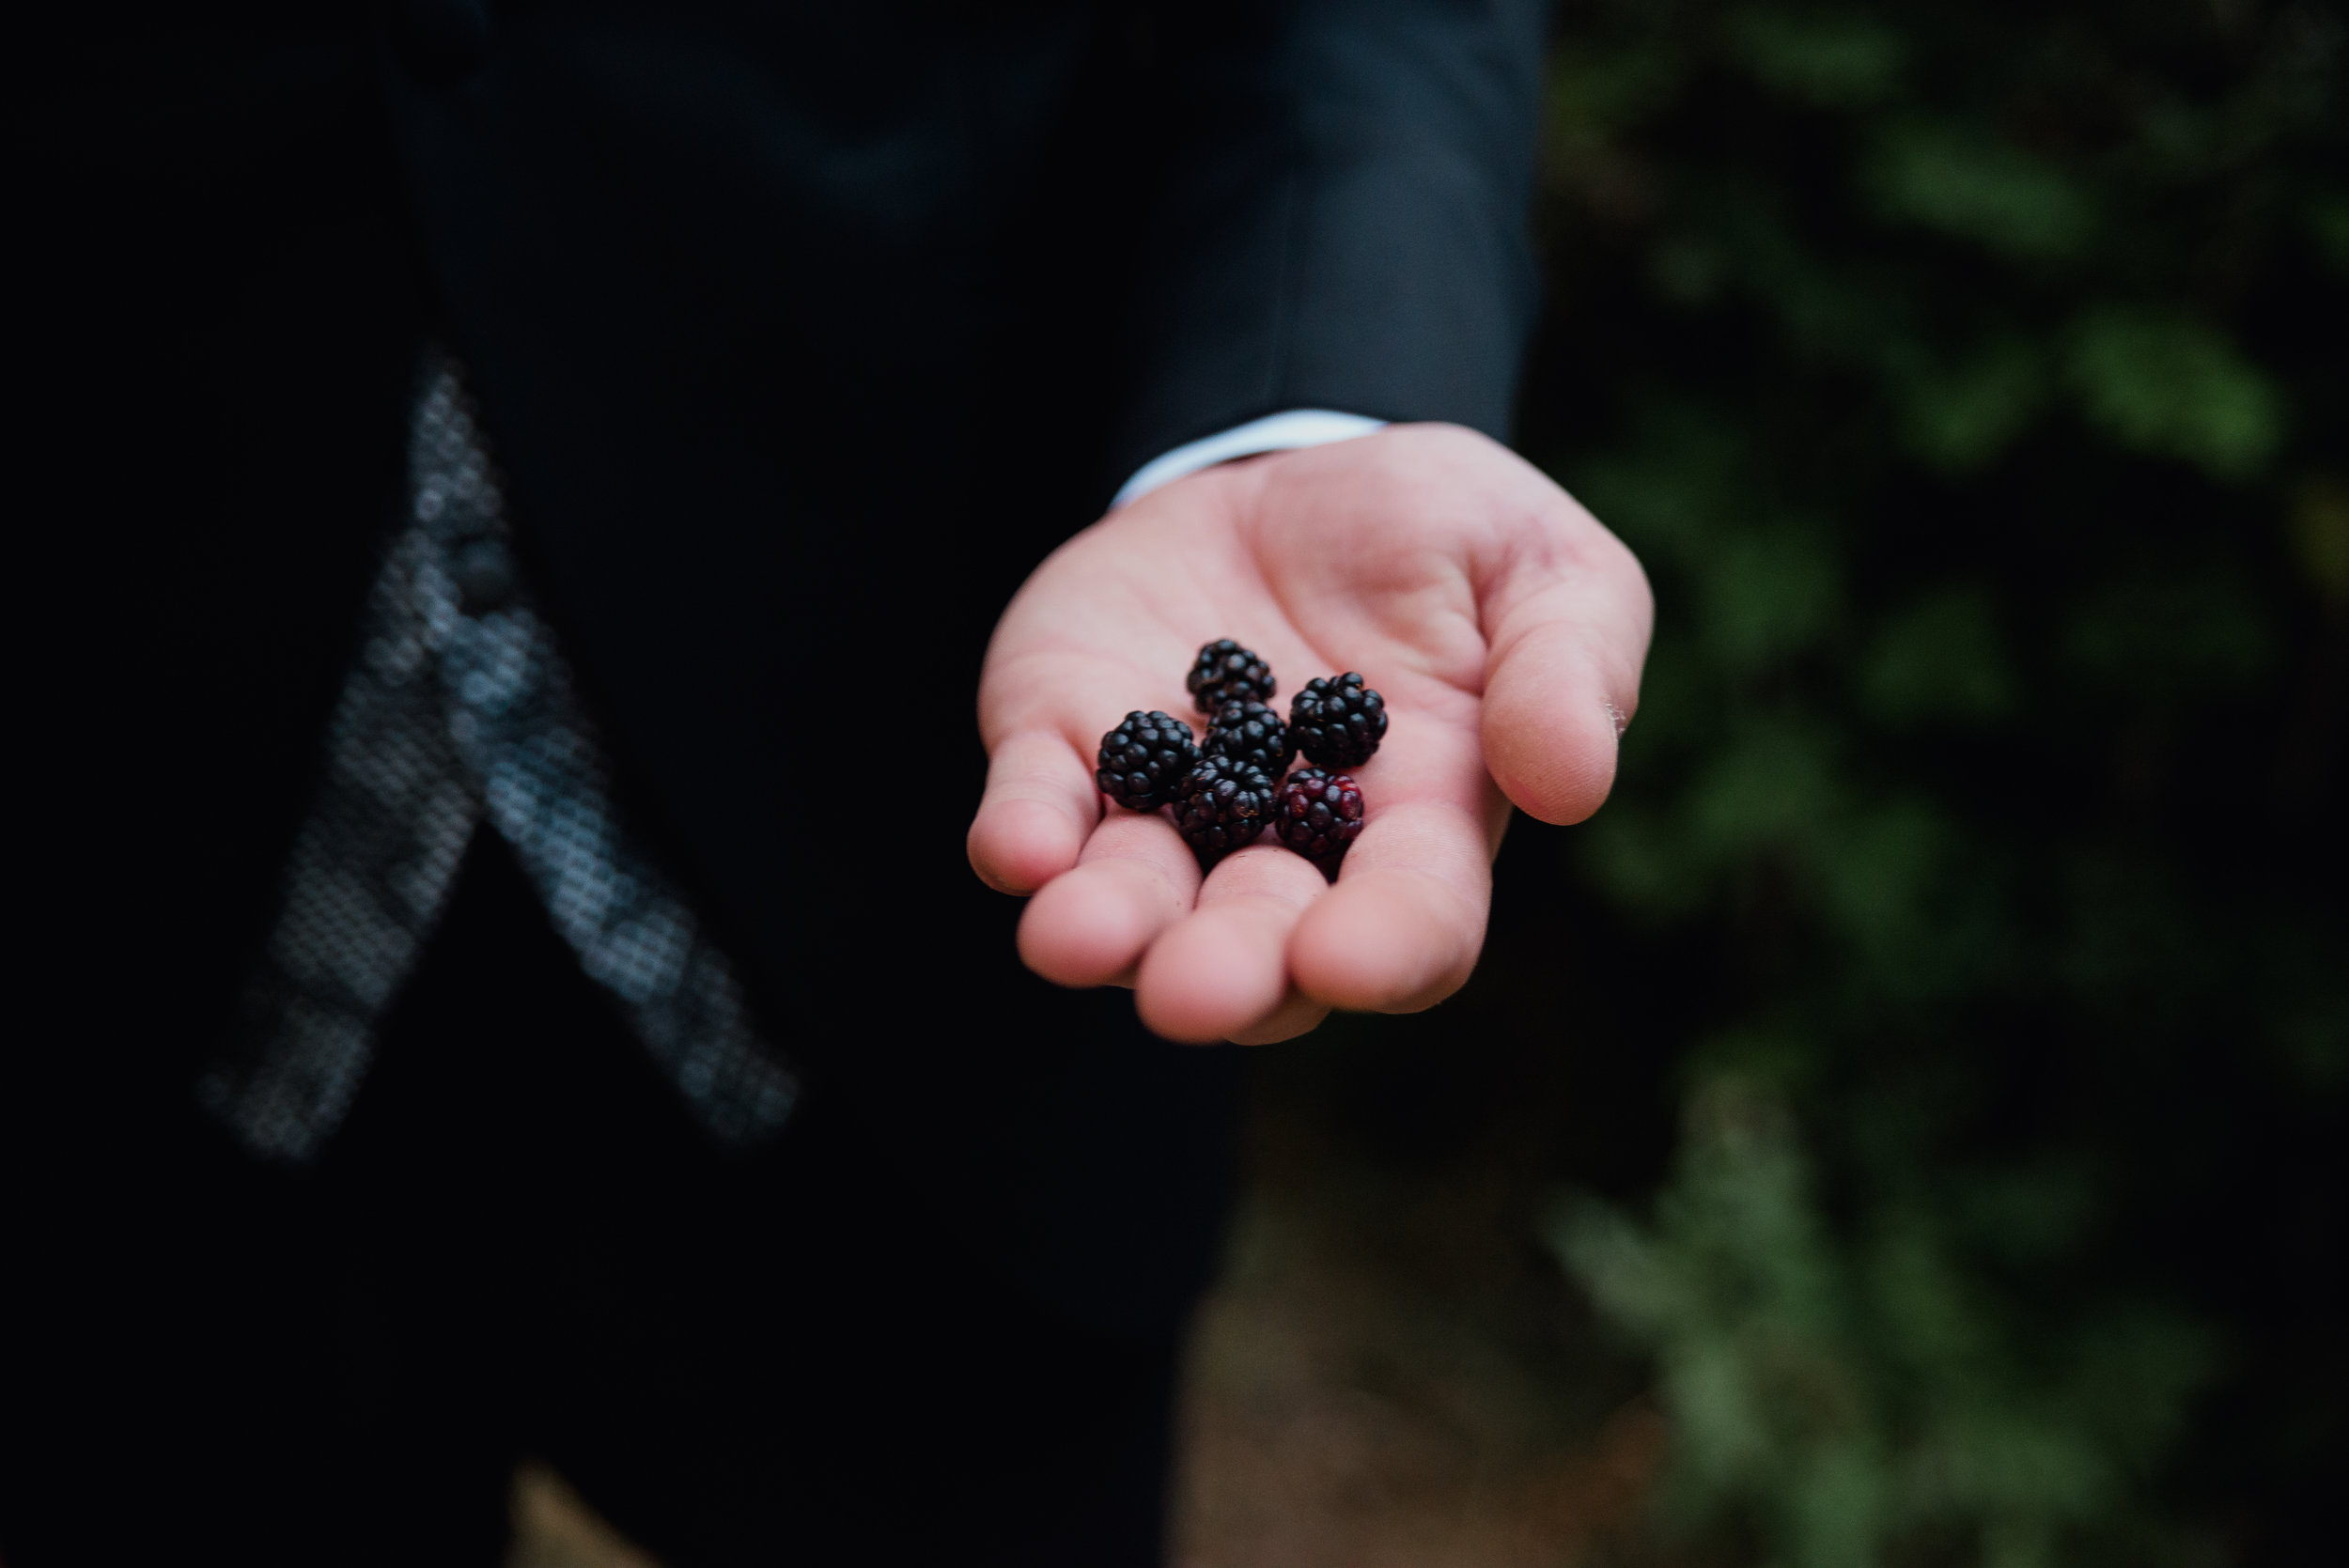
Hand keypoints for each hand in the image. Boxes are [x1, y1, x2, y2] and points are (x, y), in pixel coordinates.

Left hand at [966, 424, 1651, 1044]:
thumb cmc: (1448, 538)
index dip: (1382, 950)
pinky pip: (1039, 810)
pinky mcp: (1066, 747)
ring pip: (1135, 905)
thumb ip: (1569, 668)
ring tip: (1074, 940)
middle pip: (1257, 946)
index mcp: (1419, 829)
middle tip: (1193, 991)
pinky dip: (1023, 837)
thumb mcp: (1545, 568)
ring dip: (1105, 932)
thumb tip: (1571, 782)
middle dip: (1225, 972)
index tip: (1345, 956)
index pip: (1412, 923)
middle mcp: (1284, 850)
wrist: (1298, 465)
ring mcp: (1166, 809)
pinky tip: (1018, 847)